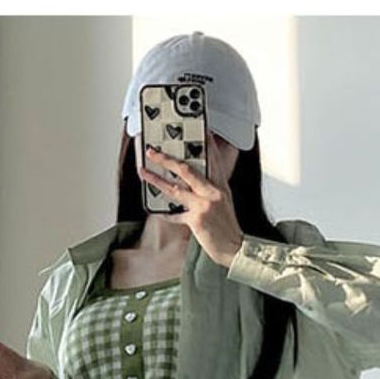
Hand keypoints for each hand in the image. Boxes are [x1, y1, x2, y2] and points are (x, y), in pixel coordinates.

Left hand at [138, 131, 244, 268]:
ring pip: (175, 188)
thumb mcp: (224, 201)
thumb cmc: (228, 227)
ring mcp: (204, 206)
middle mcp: (212, 192)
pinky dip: (164, 212)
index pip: (211, 158)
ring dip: (156, 179)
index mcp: (220, 186)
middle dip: (167, 159)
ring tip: (144, 172)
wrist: (235, 248)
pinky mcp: (196, 220)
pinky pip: (174, 214)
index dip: (204, 142)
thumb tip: (193, 179)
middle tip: (153, 151)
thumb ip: (210, 188)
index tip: (196, 129)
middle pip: (186, 169)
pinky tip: (153, 208)